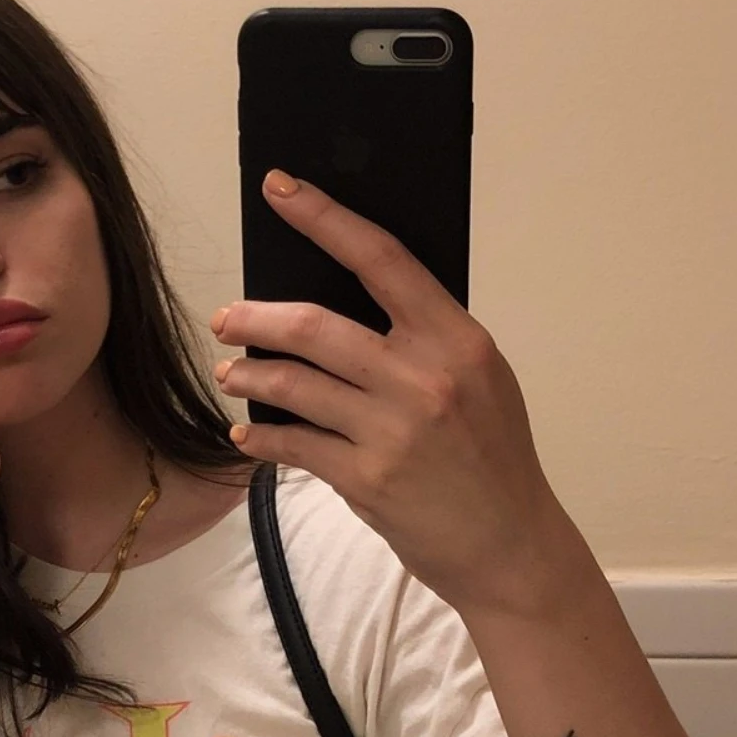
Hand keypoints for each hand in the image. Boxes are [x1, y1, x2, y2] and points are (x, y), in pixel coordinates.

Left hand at [210, 172, 584, 619]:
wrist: (510, 547)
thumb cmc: (492, 459)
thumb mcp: (480, 380)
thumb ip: (424, 340)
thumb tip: (348, 299)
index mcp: (456, 339)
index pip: (380, 259)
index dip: (324, 218)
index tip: (280, 189)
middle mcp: (424, 378)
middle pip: (314, 326)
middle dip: (255, 318)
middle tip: (226, 319)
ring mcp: (393, 431)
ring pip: (292, 385)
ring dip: (249, 377)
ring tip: (231, 374)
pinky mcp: (367, 480)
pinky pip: (293, 446)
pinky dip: (260, 438)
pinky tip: (246, 434)